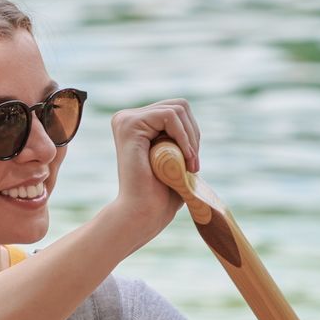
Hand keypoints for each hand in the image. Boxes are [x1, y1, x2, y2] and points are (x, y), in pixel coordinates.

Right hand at [109, 98, 200, 235]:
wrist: (143, 214)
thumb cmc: (160, 194)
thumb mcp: (174, 159)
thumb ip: (177, 138)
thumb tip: (191, 122)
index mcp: (137, 124)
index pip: (177, 111)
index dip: (192, 134)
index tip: (193, 164)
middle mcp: (127, 118)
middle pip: (179, 106)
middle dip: (194, 134)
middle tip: (193, 165)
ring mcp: (126, 119)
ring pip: (177, 109)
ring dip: (191, 138)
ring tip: (188, 164)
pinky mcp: (129, 124)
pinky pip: (169, 116)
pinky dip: (183, 137)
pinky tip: (183, 158)